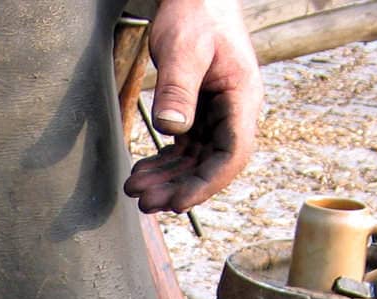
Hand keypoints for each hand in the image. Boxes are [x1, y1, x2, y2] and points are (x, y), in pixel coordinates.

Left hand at [123, 0, 261, 214]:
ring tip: (136, 190)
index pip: (232, 154)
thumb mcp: (185, 49)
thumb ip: (179, 88)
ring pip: (195, 161)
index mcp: (241, 98)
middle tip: (145, 202)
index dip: (207, 183)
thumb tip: (173, 130)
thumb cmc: (195, 13)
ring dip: (167, 180)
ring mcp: (216, 115)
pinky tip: (142, 172)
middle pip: (211, 165)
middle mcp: (233, 112)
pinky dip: (164, 164)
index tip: (178, 202)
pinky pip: (184, 148)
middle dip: (179, 187)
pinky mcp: (198, 113)